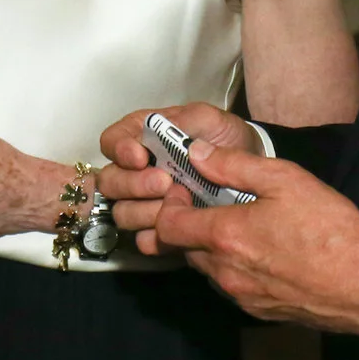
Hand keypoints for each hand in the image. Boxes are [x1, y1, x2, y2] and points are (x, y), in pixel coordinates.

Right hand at [94, 102, 265, 248]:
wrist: (249, 171)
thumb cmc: (224, 140)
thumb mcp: (210, 119)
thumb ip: (185, 120)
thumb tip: (163, 134)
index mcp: (140, 138)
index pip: (110, 142)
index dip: (119, 150)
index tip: (141, 156)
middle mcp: (135, 171)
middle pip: (109, 182)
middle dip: (134, 184)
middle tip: (166, 182)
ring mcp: (144, 203)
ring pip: (122, 213)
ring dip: (145, 211)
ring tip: (178, 203)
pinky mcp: (159, 230)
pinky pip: (142, 240)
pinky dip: (156, 236)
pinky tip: (177, 230)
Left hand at [135, 140, 358, 334]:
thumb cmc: (328, 229)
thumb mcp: (285, 180)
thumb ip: (234, 165)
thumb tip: (197, 153)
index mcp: (225, 236)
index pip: (167, 226)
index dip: (169, 205)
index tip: (186, 191)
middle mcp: (224, 272)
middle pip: (184, 249)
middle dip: (190, 225)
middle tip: (213, 204)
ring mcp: (240, 297)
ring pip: (208, 270)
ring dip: (212, 248)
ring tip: (242, 228)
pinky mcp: (258, 312)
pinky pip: (231, 287)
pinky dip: (234, 269)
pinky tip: (262, 254)